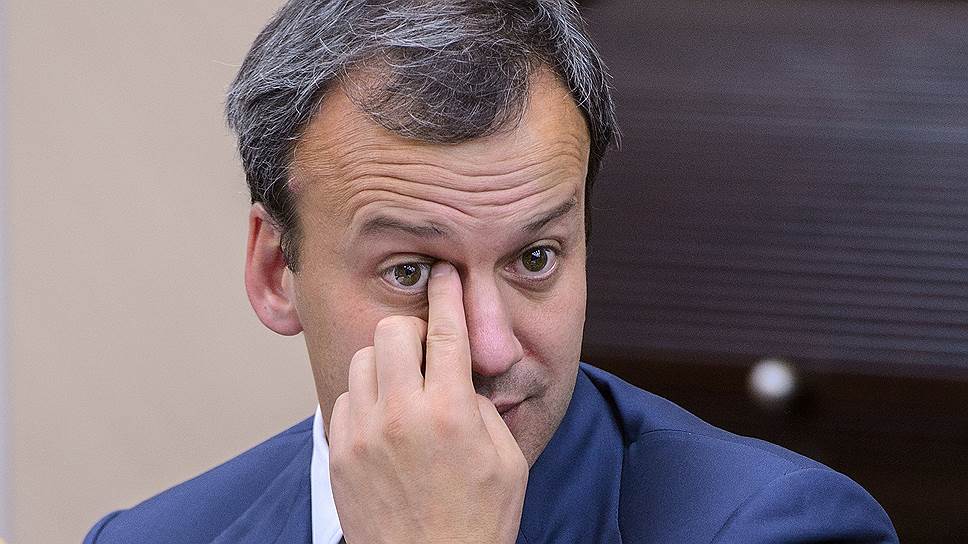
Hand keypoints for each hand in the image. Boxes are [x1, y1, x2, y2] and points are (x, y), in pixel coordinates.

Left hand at [329, 262, 528, 543]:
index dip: (448, 293)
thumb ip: (483, 407)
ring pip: (363, 359)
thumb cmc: (477, 521)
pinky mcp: (341, 452)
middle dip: (413, 331)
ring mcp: (364, 434)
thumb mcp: (506, 459)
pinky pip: (346, 397)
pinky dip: (366, 399)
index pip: (447, 331)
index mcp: (451, 413)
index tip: (445, 274)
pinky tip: (385, 421)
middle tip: (426, 350)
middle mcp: (402, 416)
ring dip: (387, 363)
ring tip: (405, 389)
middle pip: (393, 331)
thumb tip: (461, 376)